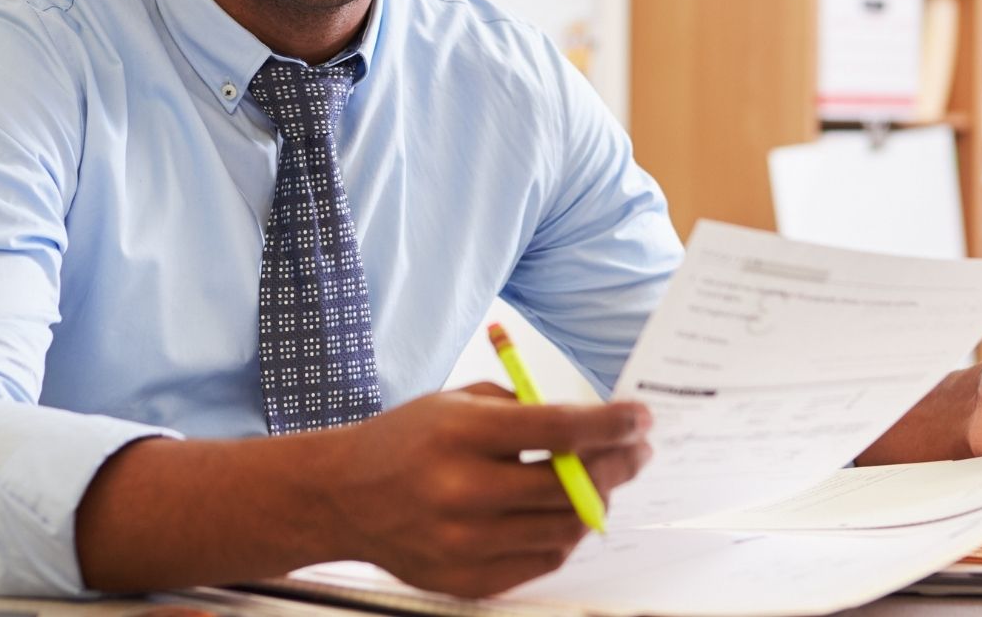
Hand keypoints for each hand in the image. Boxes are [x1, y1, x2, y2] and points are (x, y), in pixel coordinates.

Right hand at [320, 383, 651, 596]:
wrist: (341, 497)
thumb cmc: (404, 441)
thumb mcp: (456, 402)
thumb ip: (524, 410)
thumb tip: (594, 428)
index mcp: (462, 434)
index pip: (560, 430)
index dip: (611, 424)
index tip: (640, 418)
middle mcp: (464, 490)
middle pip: (571, 486)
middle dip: (618, 464)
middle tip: (635, 452)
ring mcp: (465, 542)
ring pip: (566, 530)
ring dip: (594, 503)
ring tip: (597, 483)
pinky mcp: (466, 578)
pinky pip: (542, 562)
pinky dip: (562, 537)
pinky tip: (562, 515)